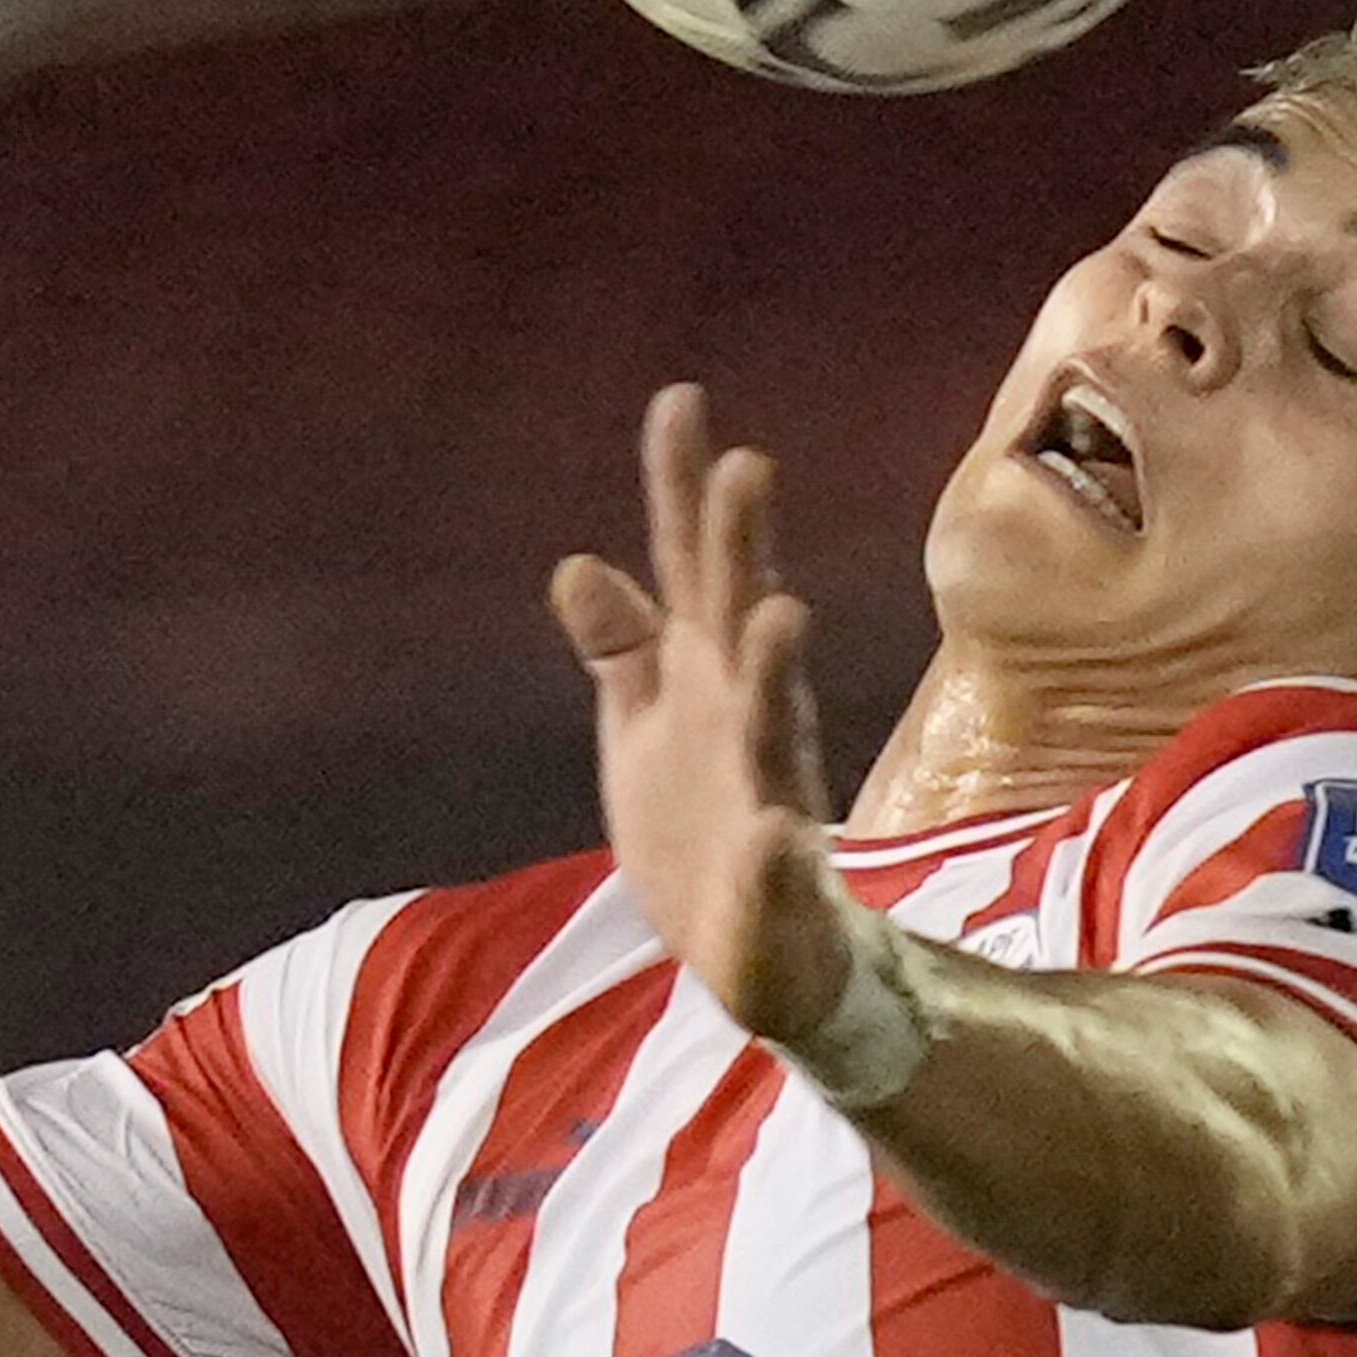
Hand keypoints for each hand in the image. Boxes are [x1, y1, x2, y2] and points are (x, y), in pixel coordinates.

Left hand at [552, 382, 849, 1047]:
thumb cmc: (705, 826)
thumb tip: (575, 563)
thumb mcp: (647, 725)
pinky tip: (774, 835)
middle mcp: (748, 722)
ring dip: (775, 674)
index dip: (680, 492)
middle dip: (743, 549)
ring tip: (779, 614)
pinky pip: (780, 873)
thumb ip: (623, 646)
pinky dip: (779, 856)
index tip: (677, 399)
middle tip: (747, 465)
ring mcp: (771, 803)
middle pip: (741, 621)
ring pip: (774, 730)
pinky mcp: (779, 895)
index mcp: (708, 679)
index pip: (690, 570)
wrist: (771, 957)